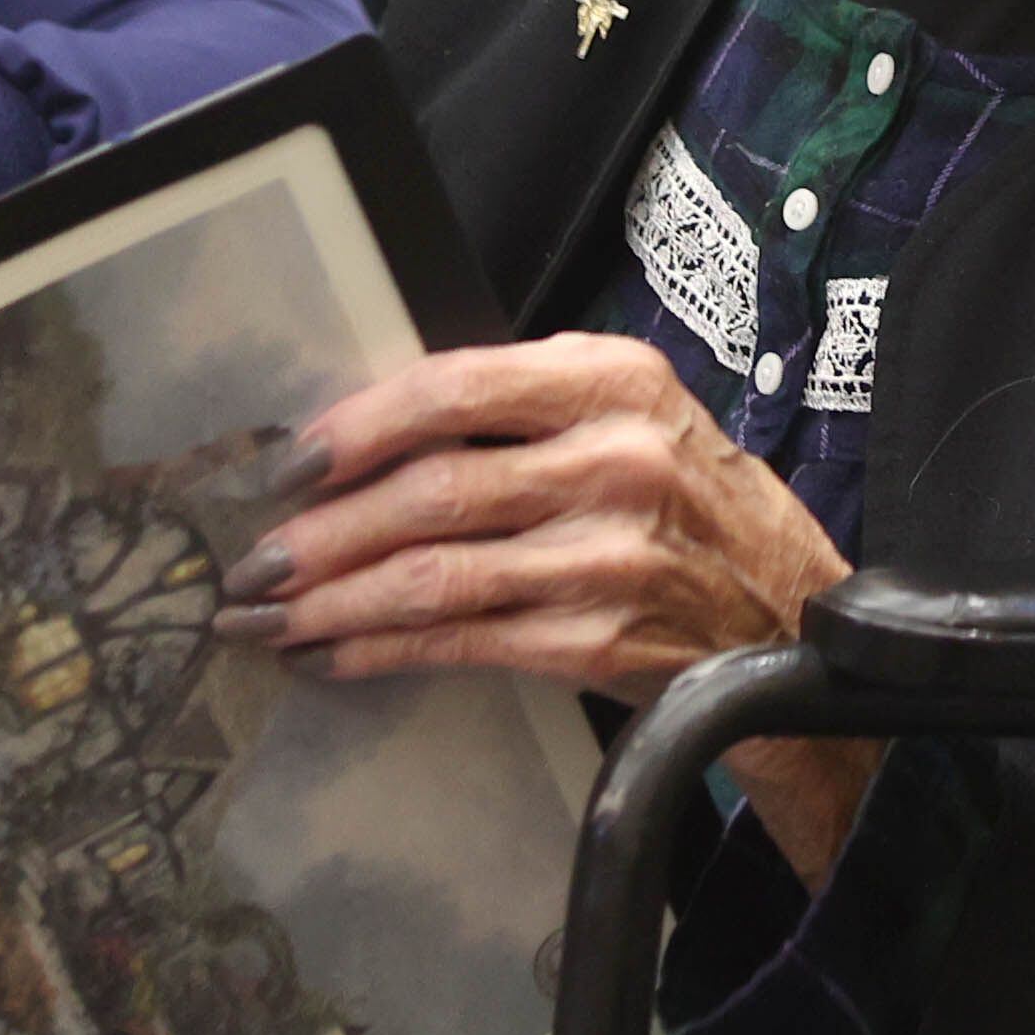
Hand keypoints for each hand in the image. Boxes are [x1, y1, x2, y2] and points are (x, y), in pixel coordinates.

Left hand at [220, 335, 851, 703]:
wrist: (786, 607)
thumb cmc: (679, 499)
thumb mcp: (622, 415)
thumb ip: (513, 410)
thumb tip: (356, 438)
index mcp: (611, 380)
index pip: (452, 389)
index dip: (354, 429)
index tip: (286, 466)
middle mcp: (616, 461)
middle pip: (430, 493)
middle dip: (320, 535)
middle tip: (248, 565)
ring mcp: (613, 557)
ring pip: (434, 577)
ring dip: (331, 603)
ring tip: (264, 619)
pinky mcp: (602, 639)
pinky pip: (463, 642)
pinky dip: (382, 650)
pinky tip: (329, 654)